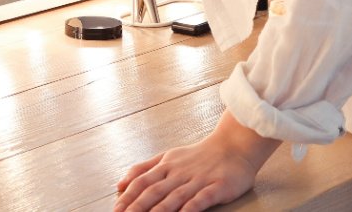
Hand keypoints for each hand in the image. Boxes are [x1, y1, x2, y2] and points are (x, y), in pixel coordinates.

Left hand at [113, 112, 277, 211]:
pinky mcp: (217, 187)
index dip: (128, 196)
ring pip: (175, 196)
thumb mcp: (167, 157)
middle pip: (154, 190)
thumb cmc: (199, 155)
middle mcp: (179, 173)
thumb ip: (144, 169)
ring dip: (159, 210)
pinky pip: (201, 198)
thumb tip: (120, 184)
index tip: (116, 209)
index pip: (142, 181)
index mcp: (166, 165)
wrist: (234, 146)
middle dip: (137, 206)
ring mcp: (198, 180)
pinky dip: (190, 207)